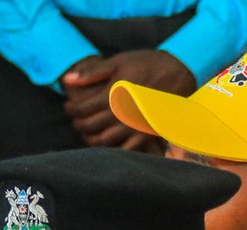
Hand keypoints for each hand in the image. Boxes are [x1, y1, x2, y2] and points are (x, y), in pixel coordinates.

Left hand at [61, 50, 192, 148]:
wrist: (178, 74)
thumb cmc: (147, 65)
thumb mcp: (119, 62)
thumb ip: (93, 73)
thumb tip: (67, 80)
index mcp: (113, 94)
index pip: (82, 108)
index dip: (71, 110)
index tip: (68, 107)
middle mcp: (122, 112)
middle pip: (90, 126)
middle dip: (78, 124)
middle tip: (75, 121)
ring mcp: (134, 126)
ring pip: (104, 141)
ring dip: (90, 139)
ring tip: (87, 132)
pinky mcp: (145, 134)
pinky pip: (125, 150)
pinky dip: (112, 149)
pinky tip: (107, 143)